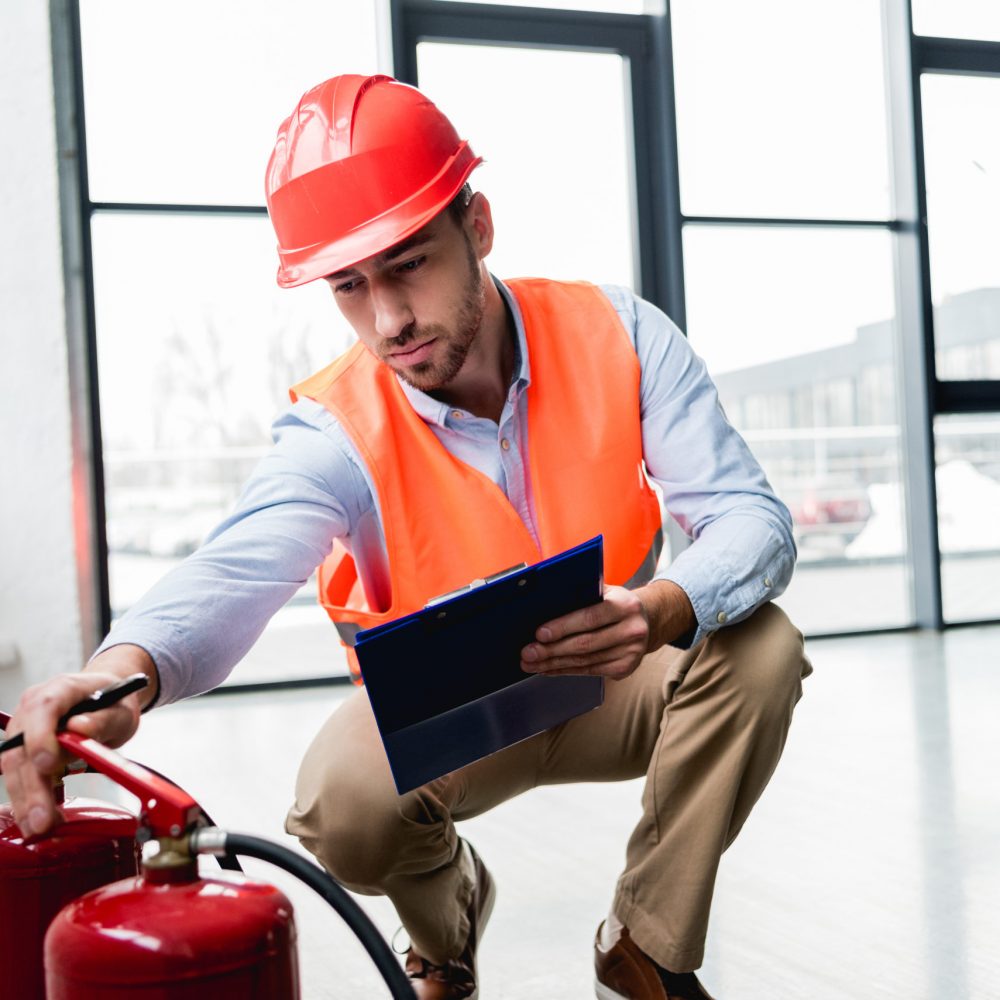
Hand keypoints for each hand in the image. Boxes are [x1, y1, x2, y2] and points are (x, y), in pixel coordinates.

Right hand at [1, 645, 156, 836]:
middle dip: (32, 786)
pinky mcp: (24, 751)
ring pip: (15, 768)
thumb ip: (102, 719)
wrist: (108, 701)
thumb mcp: (120, 710)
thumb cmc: (114, 702)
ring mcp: (24, 730)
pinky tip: (37, 821)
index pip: (43, 708)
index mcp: (60, 689)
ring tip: (40, 828)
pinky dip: (27, 800)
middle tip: (43, 819)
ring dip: (26, 800)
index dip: (41, 736)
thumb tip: (79, 728)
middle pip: (23, 746)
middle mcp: (33, 709)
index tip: (49, 764)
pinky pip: (20, 777)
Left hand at [519, 580, 695, 680]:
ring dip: (554, 664)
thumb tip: (546, 599)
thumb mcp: (606, 591)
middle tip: (528, 653)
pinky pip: (589, 671)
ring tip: (531, 663)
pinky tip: (549, 669)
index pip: (590, 617)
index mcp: (625, 605)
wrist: (648, 621)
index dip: (563, 627)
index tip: (539, 634)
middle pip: (585, 644)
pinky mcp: (625, 669)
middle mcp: (632, 630)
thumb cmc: (616, 604)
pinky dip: (566, 670)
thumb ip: (583, 594)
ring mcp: (631, 653)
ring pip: (585, 661)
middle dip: (552, 650)